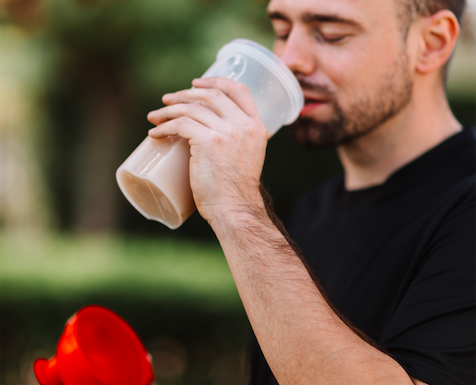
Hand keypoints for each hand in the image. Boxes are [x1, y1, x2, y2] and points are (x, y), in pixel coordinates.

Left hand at [147, 77, 267, 223]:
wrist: (234, 208)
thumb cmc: (234, 190)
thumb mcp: (245, 157)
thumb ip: (236, 141)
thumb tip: (210, 134)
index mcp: (256, 126)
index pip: (239, 90)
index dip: (215, 81)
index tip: (196, 83)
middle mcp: (244, 125)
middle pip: (211, 95)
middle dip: (185, 93)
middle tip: (167, 101)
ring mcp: (227, 132)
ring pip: (191, 108)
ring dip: (168, 110)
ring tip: (154, 117)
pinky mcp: (208, 141)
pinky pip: (180, 124)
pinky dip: (164, 127)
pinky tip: (154, 133)